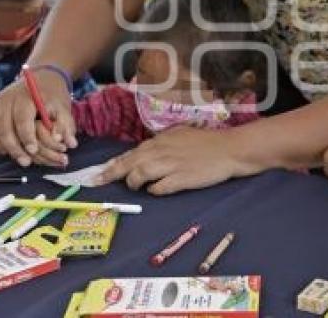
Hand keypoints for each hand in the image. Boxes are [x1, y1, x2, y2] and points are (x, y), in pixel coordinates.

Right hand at [0, 70, 76, 166]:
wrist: (42, 77)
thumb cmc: (54, 95)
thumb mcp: (63, 107)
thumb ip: (66, 126)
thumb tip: (71, 144)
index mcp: (26, 97)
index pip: (22, 119)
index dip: (27, 136)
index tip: (34, 150)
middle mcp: (6, 100)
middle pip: (4, 128)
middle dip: (15, 148)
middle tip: (27, 162)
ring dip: (4, 148)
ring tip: (19, 159)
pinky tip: (8, 151)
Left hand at [95, 125, 251, 194]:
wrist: (230, 149)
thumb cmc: (207, 142)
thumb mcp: (181, 135)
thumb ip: (161, 143)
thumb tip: (144, 154)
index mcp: (160, 141)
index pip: (130, 154)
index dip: (113, 164)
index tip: (99, 173)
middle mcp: (161, 152)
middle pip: (128, 164)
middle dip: (110, 175)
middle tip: (97, 184)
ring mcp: (170, 166)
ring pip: (140, 175)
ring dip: (133, 183)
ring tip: (135, 187)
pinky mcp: (181, 179)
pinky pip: (159, 188)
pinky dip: (154, 191)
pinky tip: (156, 190)